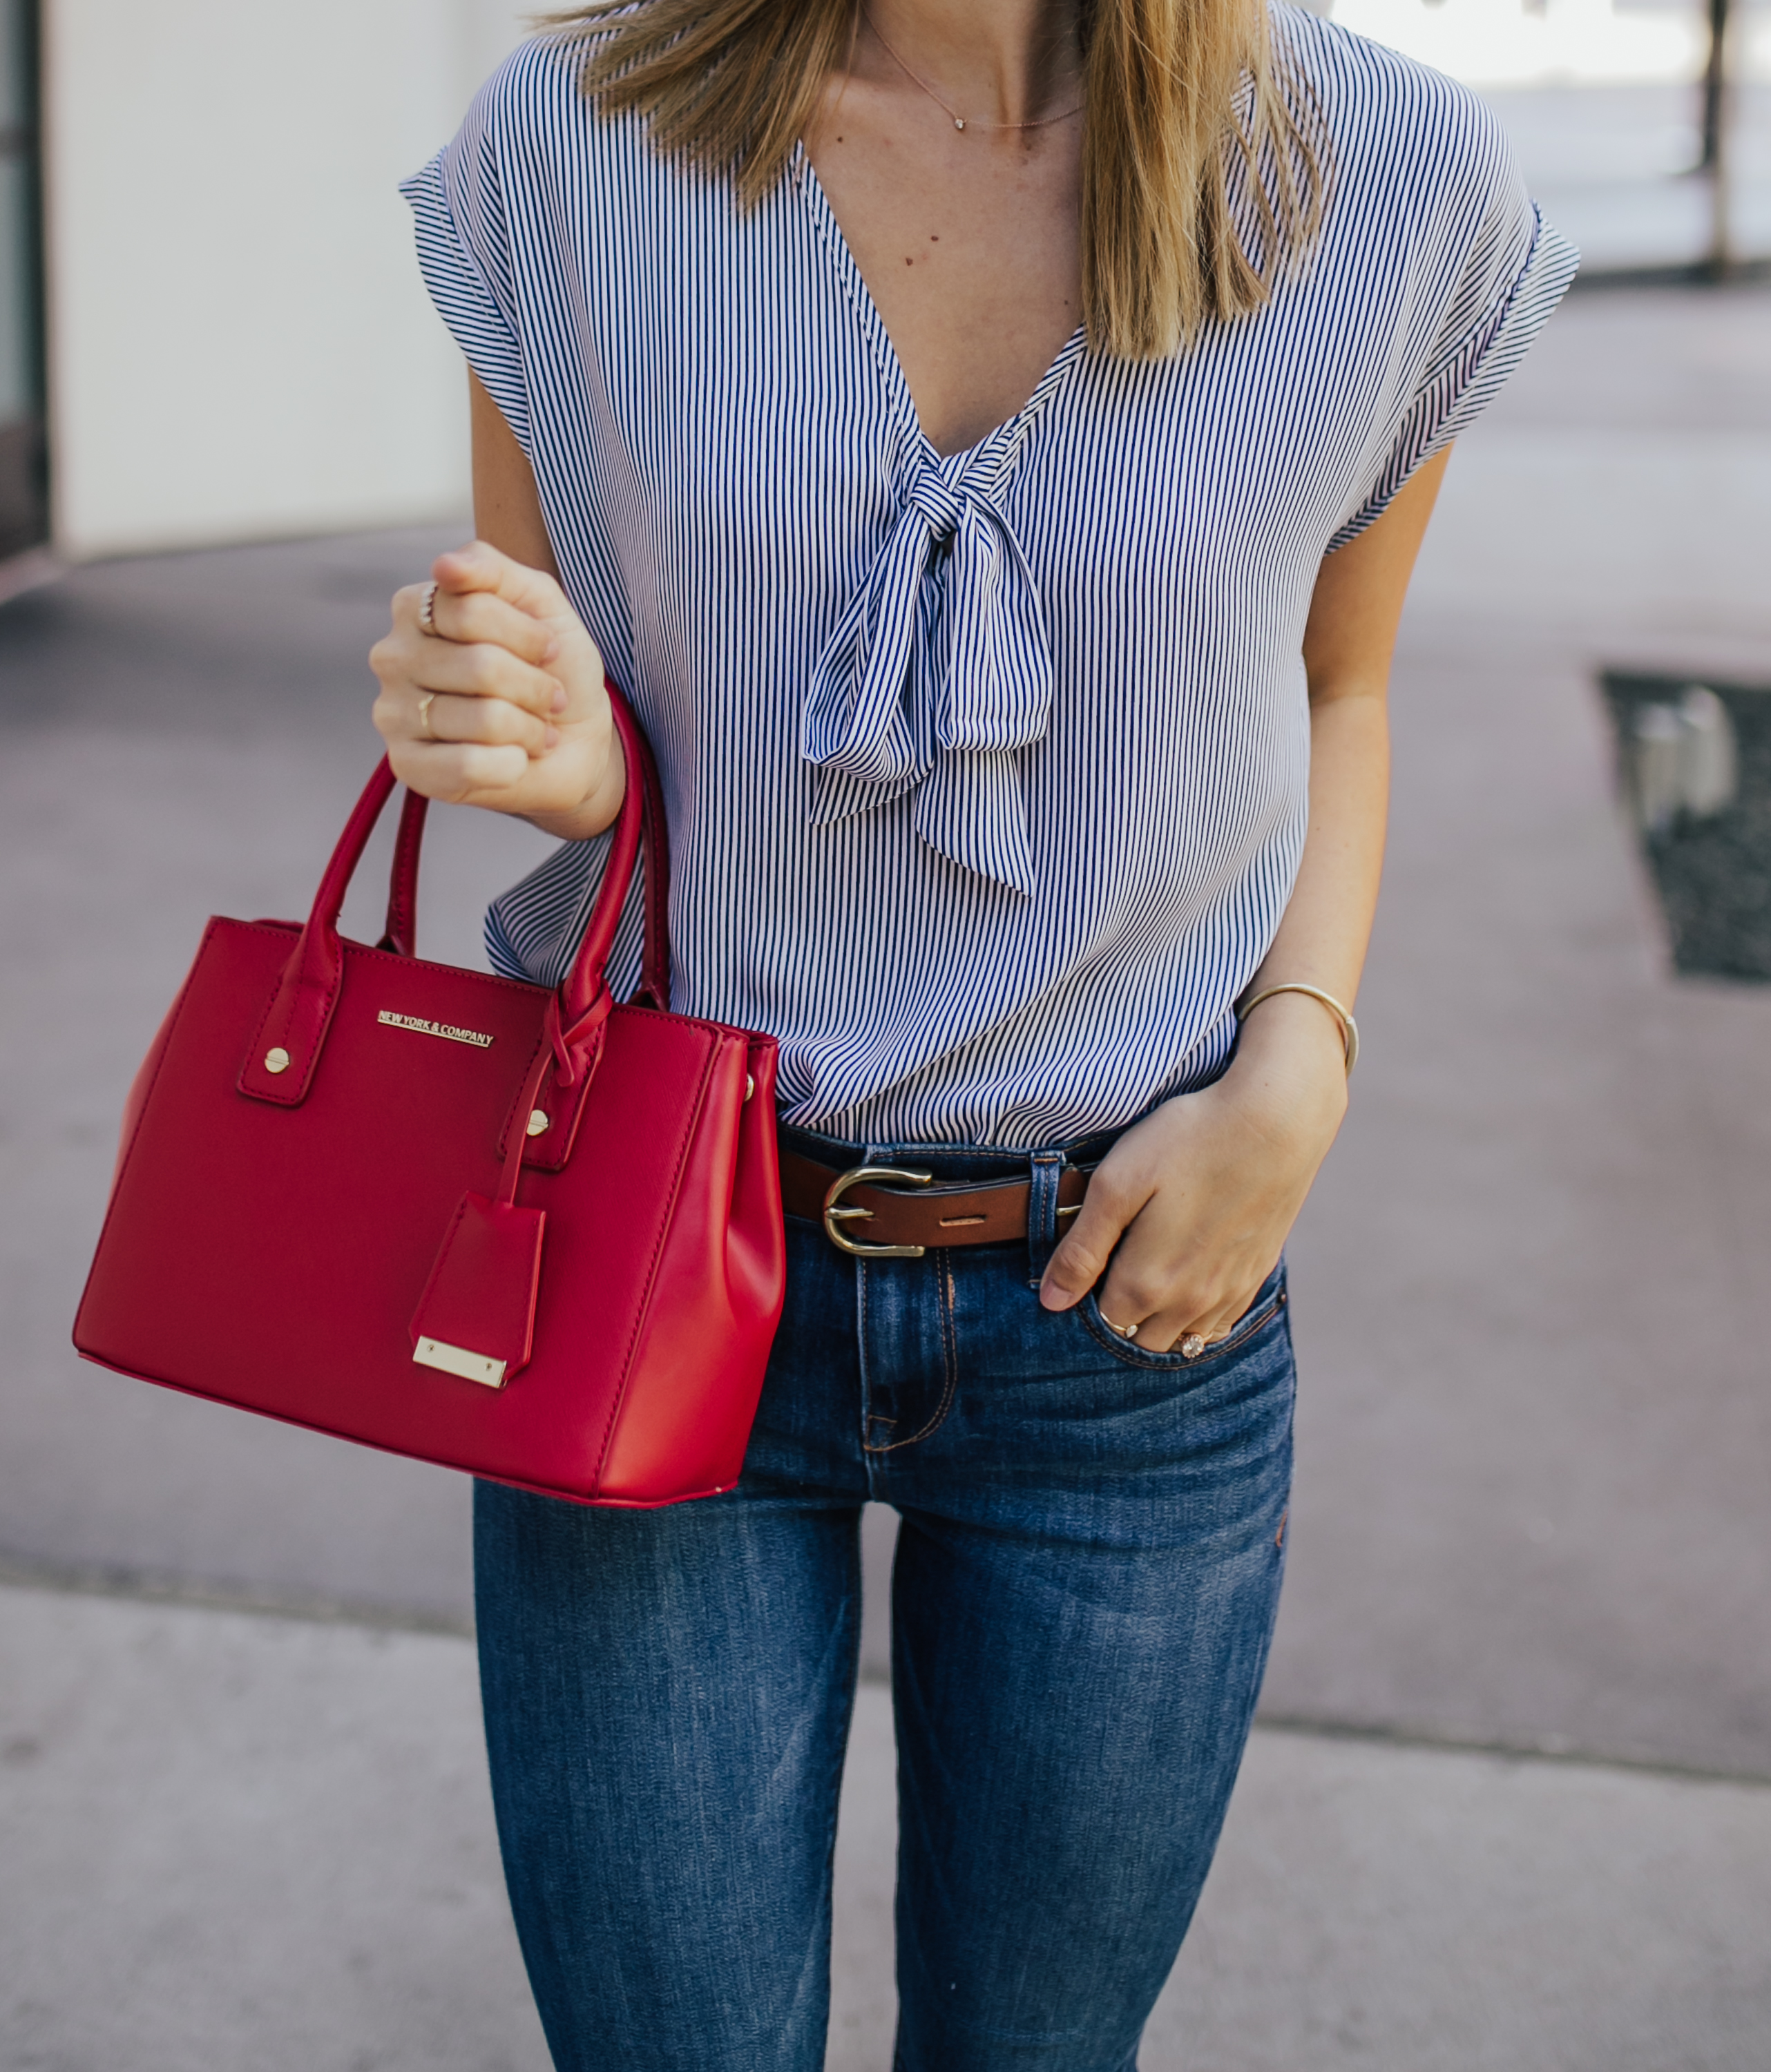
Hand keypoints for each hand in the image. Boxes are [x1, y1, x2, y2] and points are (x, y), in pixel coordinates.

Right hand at [370, 540, 624, 838]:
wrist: (574, 741)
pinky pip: (470, 766)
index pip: (471, 610)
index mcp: (415, 608)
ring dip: (531, 728)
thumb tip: (444, 565)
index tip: (550, 648)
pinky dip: (513, 765)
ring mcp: (393, 714)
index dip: (528, 635)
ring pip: (484, 718)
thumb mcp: (539, 602)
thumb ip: (492, 570)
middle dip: (535, 686)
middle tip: (550, 698)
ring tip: (536, 730)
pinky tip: (515, 760)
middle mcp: (392, 657)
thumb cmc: (552, 667)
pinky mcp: (407, 767)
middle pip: (480, 666)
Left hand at [1038, 993, 1349, 1350]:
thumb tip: (1052, 1301)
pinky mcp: (1255, 1276)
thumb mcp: (1117, 1184)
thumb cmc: (1188, 1141)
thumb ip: (1083, 1249)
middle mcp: (1190, 1303)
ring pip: (1180, 1339)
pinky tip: (1186, 1280)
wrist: (1277, 1121)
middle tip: (1111, 1268)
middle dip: (1118, 1317)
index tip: (1084, 1265)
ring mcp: (1228, 1294)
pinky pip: (1217, 1325)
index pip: (1101, 1323)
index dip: (1085, 1299)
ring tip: (1147, 1274)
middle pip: (1138, 1341)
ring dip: (1157, 1322)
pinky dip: (1195, 1316)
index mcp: (1147, 1283)